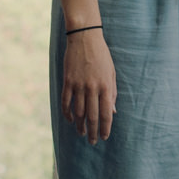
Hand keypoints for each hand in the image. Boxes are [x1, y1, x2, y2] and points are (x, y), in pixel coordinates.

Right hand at [62, 27, 117, 142]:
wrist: (85, 38)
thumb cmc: (101, 56)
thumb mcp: (112, 73)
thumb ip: (112, 93)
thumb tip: (112, 112)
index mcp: (106, 86)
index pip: (106, 113)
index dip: (105, 127)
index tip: (104, 137)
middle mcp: (92, 88)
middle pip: (92, 116)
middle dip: (93, 131)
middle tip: (93, 141)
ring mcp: (79, 85)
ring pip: (78, 112)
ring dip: (80, 125)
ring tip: (81, 133)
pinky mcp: (68, 81)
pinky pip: (66, 101)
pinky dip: (67, 113)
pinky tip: (70, 120)